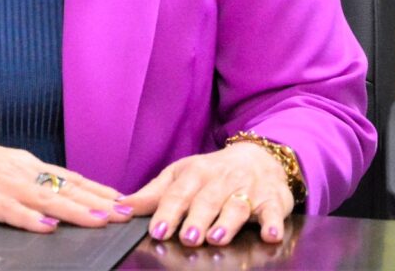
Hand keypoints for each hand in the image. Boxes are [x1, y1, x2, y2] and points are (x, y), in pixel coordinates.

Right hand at [0, 118, 132, 232]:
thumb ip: (23, 181)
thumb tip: (53, 196)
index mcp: (21, 163)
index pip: (68, 177)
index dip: (97, 189)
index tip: (123, 200)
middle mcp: (16, 169)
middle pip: (64, 187)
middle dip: (97, 200)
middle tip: (126, 211)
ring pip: (43, 197)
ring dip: (74, 209)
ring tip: (99, 219)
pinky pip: (7, 209)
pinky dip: (28, 218)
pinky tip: (46, 226)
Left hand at [120, 143, 294, 246]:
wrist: (258, 156)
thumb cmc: (212, 172)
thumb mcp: (181, 175)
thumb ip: (154, 194)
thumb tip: (121, 207)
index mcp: (195, 174)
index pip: (178, 193)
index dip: (167, 211)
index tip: (156, 230)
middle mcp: (220, 180)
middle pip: (206, 200)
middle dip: (196, 218)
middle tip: (187, 238)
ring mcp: (247, 189)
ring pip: (236, 205)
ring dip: (227, 222)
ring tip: (217, 238)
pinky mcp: (272, 200)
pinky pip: (273, 211)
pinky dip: (273, 223)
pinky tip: (271, 235)